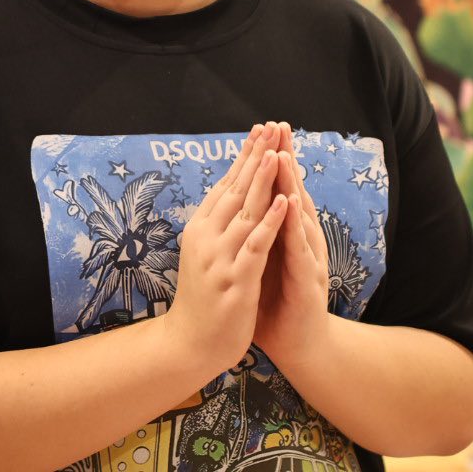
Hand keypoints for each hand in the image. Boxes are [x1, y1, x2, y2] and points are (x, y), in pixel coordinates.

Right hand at [162, 123, 289, 376]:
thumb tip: (230, 193)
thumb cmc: (202, 298)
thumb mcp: (205, 253)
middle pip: (235, 190)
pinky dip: (269, 221)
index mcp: (200, 228)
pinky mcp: (235, 279)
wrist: (190, 344)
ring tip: (278, 153)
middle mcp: (206, 237)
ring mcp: (220, 258)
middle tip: (271, 127)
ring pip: (245, 211)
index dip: (245, 157)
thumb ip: (217, 224)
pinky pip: (256, 245)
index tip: (260, 130)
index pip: (226, 184)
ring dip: (263, 181)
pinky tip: (282, 202)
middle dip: (256, 157)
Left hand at [253, 124, 332, 371]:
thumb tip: (233, 206)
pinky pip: (300, 251)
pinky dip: (295, 229)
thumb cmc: (277, 303)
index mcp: (284, 235)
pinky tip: (292, 209)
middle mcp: (300, 241)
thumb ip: (253, 233)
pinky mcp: (308, 281)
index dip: (271, 160)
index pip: (279, 190)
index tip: (262, 130)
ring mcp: (308, 259)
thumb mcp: (259, 261)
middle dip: (285, 160)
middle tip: (279, 128)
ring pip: (299, 216)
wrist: (299, 346)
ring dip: (292, 186)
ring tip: (283, 157)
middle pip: (292, 193)